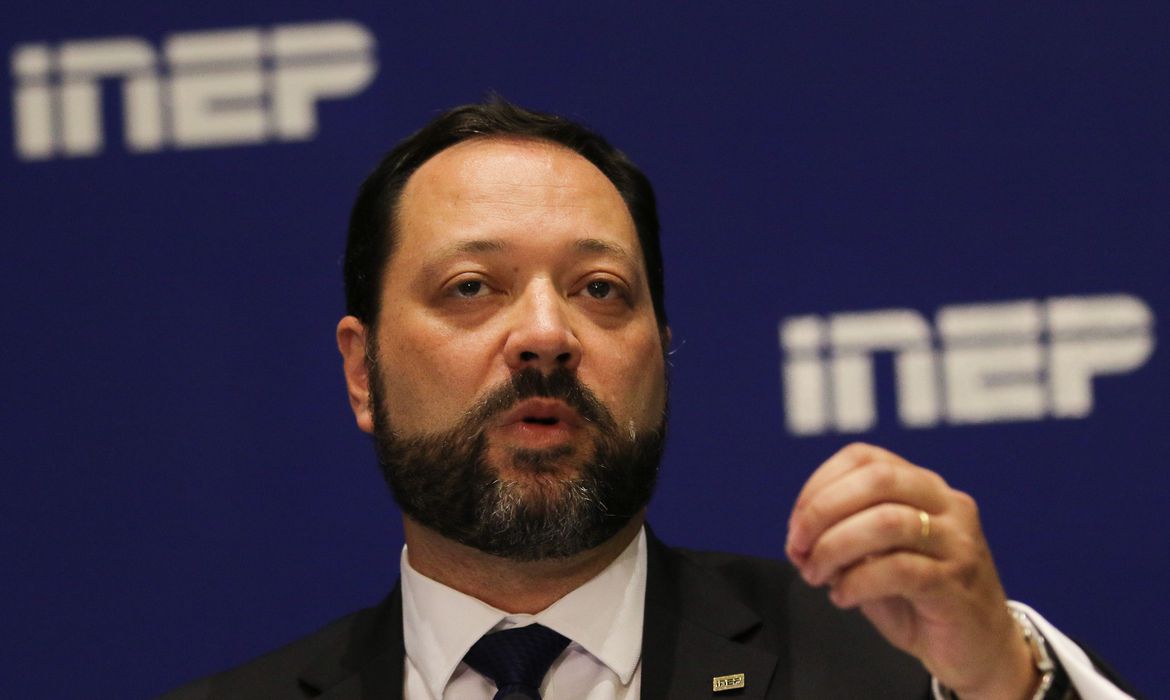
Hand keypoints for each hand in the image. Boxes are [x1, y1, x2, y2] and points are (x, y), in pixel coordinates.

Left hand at [785, 443, 1037, 699]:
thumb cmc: (920, 600)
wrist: (979, 650)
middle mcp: (947, 504)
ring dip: (835, 548)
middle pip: (877, 479)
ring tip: (816, 575)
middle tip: (798, 548)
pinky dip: (858, 581)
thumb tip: (799, 536)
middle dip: (823, 511)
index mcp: (924, 487)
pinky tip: (842, 597)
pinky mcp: (957, 583)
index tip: (796, 525)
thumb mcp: (877, 557)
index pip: (864, 458)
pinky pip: (899, 570)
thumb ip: (845, 536)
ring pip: (887, 522)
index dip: (819, 485)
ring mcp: (957, 542)